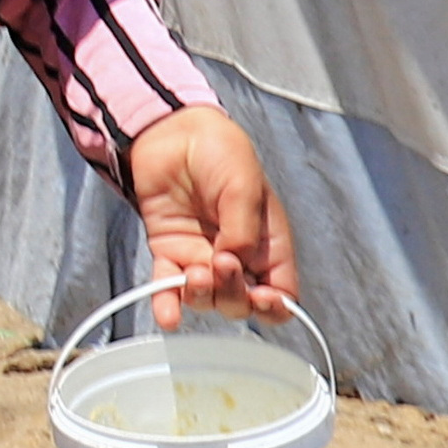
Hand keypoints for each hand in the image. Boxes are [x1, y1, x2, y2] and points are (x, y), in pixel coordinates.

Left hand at [125, 105, 298, 325]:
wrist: (171, 132)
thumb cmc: (219, 151)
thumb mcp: (243, 184)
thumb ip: (243, 228)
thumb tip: (235, 264)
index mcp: (268, 242)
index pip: (280, 291)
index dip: (275, 305)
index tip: (262, 297)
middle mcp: (238, 256)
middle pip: (242, 302)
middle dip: (233, 295)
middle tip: (220, 264)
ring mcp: (201, 256)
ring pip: (207, 300)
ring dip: (201, 296)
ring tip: (193, 273)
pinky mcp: (169, 251)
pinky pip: (167, 287)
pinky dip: (167, 305)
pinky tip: (168, 316)